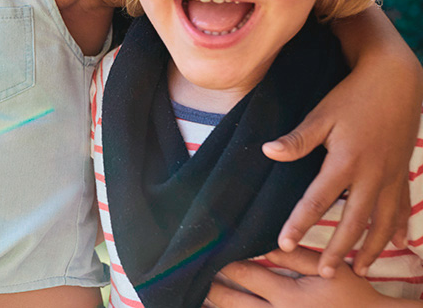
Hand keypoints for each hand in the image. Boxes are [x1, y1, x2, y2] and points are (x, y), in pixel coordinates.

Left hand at [206, 247, 413, 306]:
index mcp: (288, 296)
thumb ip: (296, 256)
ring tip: (197, 299)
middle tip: (190, 276)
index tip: (207, 252)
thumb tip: (267, 243)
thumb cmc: (353, 297)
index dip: (224, 264)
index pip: (244, 275)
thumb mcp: (328, 271)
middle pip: (232, 302)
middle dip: (211, 289)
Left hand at [263, 7, 421, 276]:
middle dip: (338, 249)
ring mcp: (390, 176)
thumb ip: (297, 139)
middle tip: (323, 273)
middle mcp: (371, 175)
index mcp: (345, 162)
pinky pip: (402, 207)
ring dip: (371, 247)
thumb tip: (268, 151)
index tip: (284, 243)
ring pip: (382, 221)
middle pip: (353, 221)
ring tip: (359, 269)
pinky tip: (399, 244)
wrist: (397, 81)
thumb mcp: (321, 114)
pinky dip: (400, 227)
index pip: (317, 200)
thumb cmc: (353, 96)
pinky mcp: (402, 172)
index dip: (299, 222)